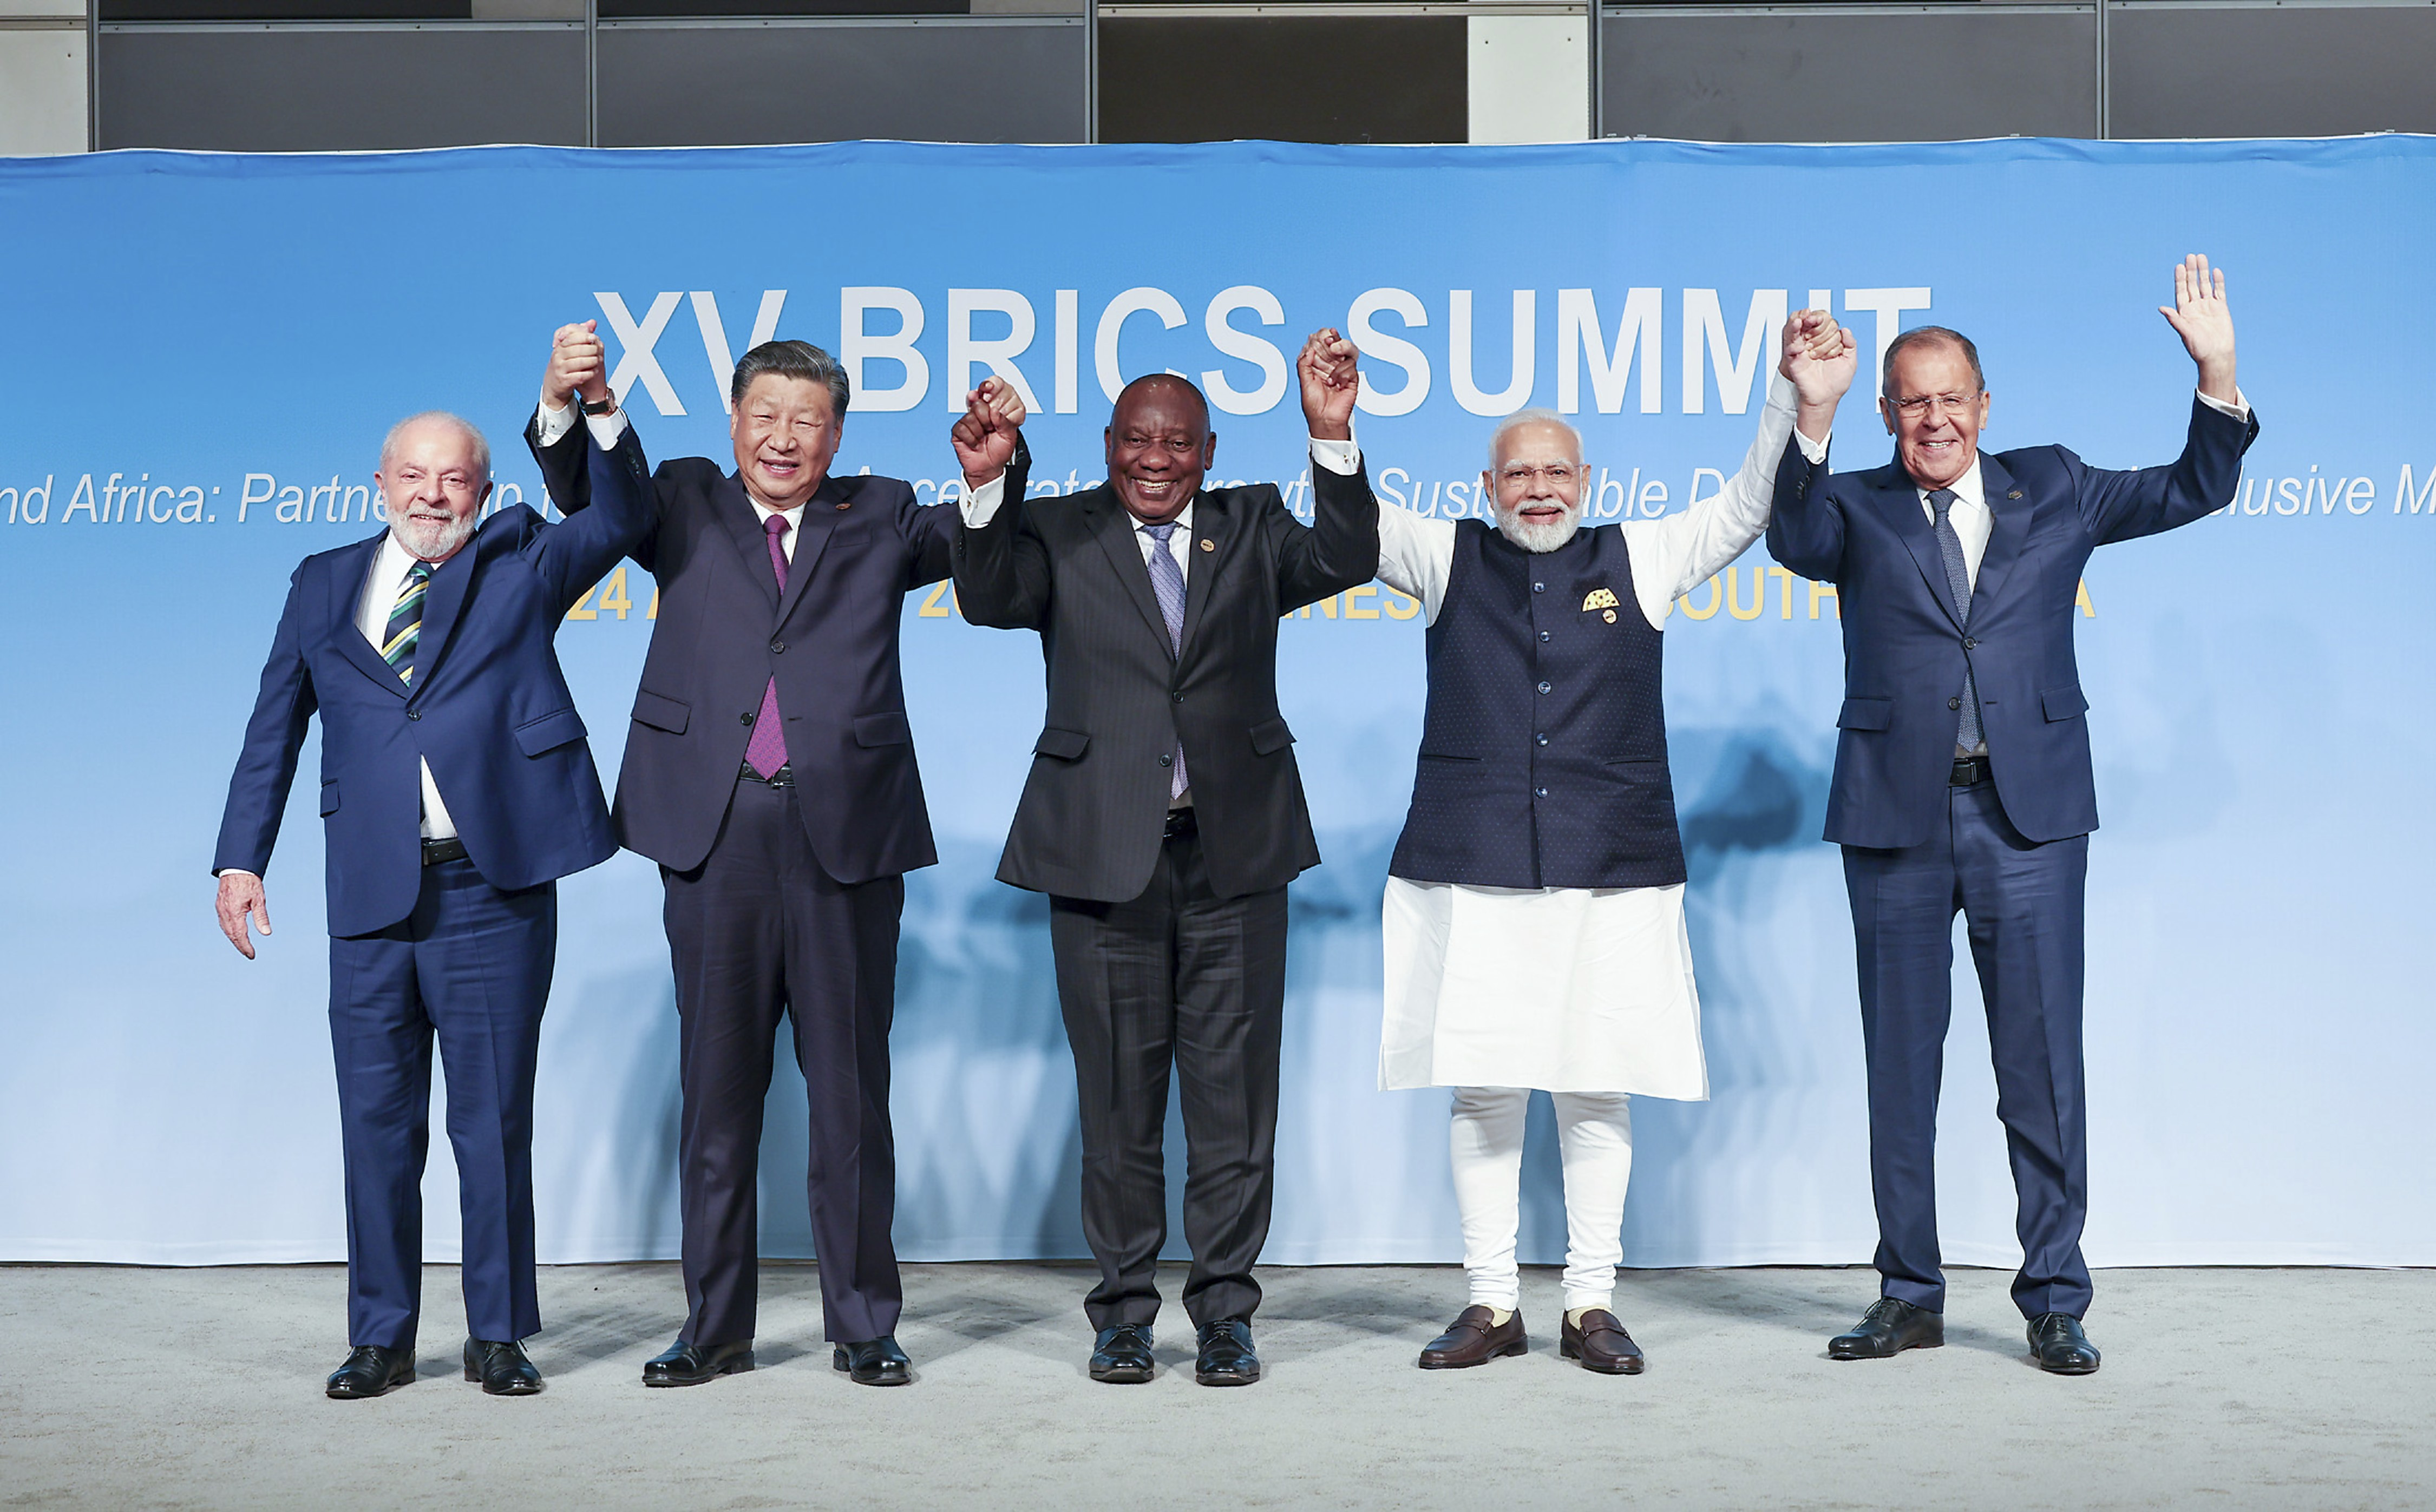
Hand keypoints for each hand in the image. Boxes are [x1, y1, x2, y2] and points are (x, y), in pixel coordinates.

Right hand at [216, 871, 271, 959]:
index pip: (240, 935)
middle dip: (240, 946)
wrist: (236, 867)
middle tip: (249, 954)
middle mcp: (224, 912)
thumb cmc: (249, 882)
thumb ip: (261, 917)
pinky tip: (235, 934)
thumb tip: (266, 933)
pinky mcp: (219, 906)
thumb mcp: (259, 899)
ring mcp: (220, 909)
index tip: (252, 955)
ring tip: (243, 947)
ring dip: (234, 939)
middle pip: (232, 935)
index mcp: (234, 912)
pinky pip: (223, 923)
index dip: (246, 947)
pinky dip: (229, 931)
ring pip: (226, 930)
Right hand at [544, 320, 609, 408]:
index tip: (593, 337)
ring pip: (580, 362)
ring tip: (597, 361)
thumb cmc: (564, 365)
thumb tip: (592, 322)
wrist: (554, 386)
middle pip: (577, 349)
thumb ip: (581, 335)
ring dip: (592, 361)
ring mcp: (560, 369)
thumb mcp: (569, 349)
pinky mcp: (564, 381)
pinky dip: (589, 374)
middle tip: (598, 351)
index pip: (571, 337)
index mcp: (559, 348)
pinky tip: (593, 372)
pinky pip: (580, 376)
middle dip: (591, 350)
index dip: (584, 336)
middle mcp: (557, 357)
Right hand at [950, 376, 1026, 487]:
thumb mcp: (1010, 435)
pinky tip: (975, 443)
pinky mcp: (958, 430)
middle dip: (987, 420)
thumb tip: (995, 411)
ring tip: (983, 437)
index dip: (988, 387)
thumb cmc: (999, 451)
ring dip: (980, 432)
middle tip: (991, 429)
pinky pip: (963, 428)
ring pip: (971, 417)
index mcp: (993, 409)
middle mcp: (979, 412)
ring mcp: (968, 420)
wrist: (988, 468)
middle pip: (980, 405)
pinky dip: (971, 439)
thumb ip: (1006, 421)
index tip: (989, 387)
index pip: (988, 392)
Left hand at [1298, 328, 1358, 440]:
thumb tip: (1309, 349)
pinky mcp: (1352, 378)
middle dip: (1333, 338)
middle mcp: (1331, 364)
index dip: (1321, 337)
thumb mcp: (1304, 382)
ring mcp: (1343, 370)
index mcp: (1318, 363)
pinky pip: (1351, 367)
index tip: (1318, 335)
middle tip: (1329, 339)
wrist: (1325, 419)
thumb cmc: (1313, 404)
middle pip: (1336, 343)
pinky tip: (1336, 384)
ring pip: (1348, 350)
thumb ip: (1304, 364)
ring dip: (1342, 347)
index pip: (1321, 344)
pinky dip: (1342, 373)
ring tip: (1335, 351)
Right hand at [1780, 308, 1855, 440]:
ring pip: (1797, 333)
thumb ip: (1851, 344)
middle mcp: (1813, 345)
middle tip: (1814, 319)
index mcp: (1826, 343)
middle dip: (1812, 319)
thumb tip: (1845, 329)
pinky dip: (1792, 339)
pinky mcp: (1794, 360)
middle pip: (1809, 326)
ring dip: (1797, 324)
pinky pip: (1790, 347)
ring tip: (1801, 319)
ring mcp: (1803, 351)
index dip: (1825, 321)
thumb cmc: (1837, 382)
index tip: (1828, 323)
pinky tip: (1797, 335)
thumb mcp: (1850, 361)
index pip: (1825, 326)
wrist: (1825, 398)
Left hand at [2159, 253, 2236, 402]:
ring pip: (2205, 285)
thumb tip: (2161, 308)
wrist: (2216, 355)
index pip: (2181, 291)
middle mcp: (2195, 307)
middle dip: (2191, 271)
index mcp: (2184, 312)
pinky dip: (2218, 281)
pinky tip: (2216, 271)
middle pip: (2192, 285)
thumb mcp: (2184, 333)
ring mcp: (2208, 306)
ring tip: (2201, 257)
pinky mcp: (2221, 308)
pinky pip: (2219, 292)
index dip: (2179, 279)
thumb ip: (2175, 320)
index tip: (2179, 266)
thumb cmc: (2198, 348)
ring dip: (2203, 272)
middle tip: (2190, 256)